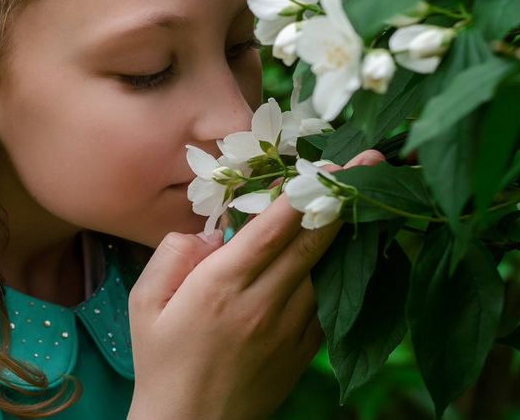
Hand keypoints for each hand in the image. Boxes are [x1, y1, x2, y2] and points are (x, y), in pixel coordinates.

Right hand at [127, 149, 382, 419]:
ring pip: (327, 269)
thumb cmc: (161, 360)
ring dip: (346, 230)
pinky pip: (329, 303)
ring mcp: (289, 329)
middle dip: (344, 195)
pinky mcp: (303, 350)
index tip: (329, 161)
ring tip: (366, 195)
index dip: (305, 189)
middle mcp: (263, 302)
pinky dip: (343, 273)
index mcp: (222, 285)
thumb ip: (174, 252)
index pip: (274, 226)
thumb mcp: (146, 301)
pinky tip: (351, 251)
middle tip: (373, 159)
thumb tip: (212, 231)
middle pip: (313, 240)